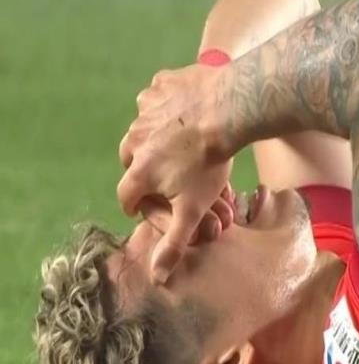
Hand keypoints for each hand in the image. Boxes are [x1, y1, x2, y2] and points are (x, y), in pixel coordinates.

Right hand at [117, 65, 232, 283]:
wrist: (227, 107)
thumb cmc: (209, 164)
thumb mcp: (193, 208)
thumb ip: (175, 243)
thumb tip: (157, 279)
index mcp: (137, 171)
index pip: (127, 198)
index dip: (139, 206)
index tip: (146, 208)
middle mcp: (133, 139)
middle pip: (133, 163)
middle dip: (150, 173)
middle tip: (169, 175)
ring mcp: (145, 109)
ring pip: (144, 130)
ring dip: (158, 140)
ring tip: (181, 145)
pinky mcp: (161, 84)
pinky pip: (157, 99)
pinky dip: (167, 108)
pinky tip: (186, 112)